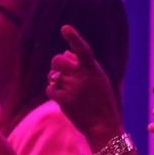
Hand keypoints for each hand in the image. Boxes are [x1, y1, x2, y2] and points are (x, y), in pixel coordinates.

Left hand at [46, 25, 121, 140]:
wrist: (104, 126)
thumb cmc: (102, 102)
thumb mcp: (99, 81)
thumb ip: (84, 66)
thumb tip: (65, 52)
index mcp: (93, 70)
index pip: (82, 50)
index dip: (74, 38)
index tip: (65, 28)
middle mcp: (83, 77)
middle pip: (57, 61)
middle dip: (56, 66)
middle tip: (60, 73)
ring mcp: (73, 88)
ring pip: (53, 77)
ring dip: (56, 82)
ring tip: (68, 92)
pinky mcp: (64, 100)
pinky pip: (50, 90)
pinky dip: (54, 93)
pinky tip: (63, 100)